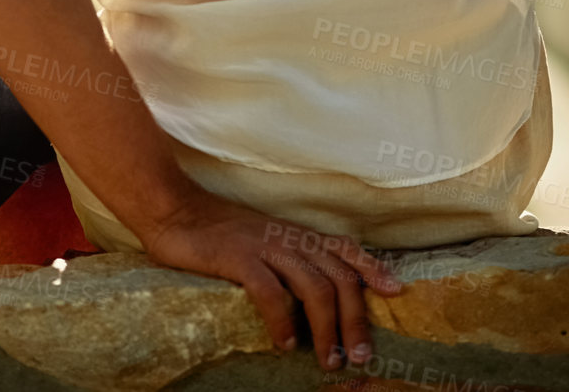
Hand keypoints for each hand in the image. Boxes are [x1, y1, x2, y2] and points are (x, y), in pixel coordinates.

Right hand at [137, 184, 401, 370]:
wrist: (172, 209)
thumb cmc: (213, 231)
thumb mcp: (259, 237)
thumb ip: (285, 258)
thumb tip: (311, 297)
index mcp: (292, 232)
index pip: (343, 248)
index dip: (371, 268)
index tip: (395, 292)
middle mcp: (286, 236)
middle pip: (338, 276)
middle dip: (355, 320)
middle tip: (358, 357)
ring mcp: (263, 244)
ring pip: (314, 287)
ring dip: (326, 329)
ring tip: (327, 359)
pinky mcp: (238, 257)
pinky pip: (271, 292)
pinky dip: (282, 321)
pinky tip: (283, 342)